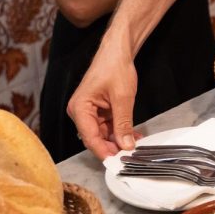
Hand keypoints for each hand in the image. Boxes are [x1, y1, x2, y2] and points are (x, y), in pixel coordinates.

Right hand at [66, 41, 139, 159]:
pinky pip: (108, 126)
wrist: (117, 51)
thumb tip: (126, 145)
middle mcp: (80, 112)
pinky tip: (133, 136)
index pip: (90, 137)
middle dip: (113, 147)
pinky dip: (120, 131)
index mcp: (79, 108)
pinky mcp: (99, 110)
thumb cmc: (115, 68)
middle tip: (130, 155)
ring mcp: (89, 112)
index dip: (104, 151)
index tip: (117, 162)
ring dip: (119, 139)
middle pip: (95, 138)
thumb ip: (123, 123)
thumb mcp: (122, 98)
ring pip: (103, 134)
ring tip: (136, 145)